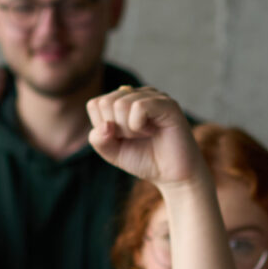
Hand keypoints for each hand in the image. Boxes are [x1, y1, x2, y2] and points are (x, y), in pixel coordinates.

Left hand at [86, 86, 205, 189]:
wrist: (172, 174)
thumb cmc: (144, 159)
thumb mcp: (112, 152)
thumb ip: (99, 140)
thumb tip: (105, 125)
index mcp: (122, 100)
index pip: (95, 104)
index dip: (103, 128)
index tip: (120, 138)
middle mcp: (138, 93)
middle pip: (106, 103)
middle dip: (115, 129)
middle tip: (134, 137)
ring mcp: (153, 96)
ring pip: (120, 104)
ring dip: (128, 129)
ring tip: (144, 135)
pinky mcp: (167, 104)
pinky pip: (138, 107)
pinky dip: (139, 126)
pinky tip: (152, 132)